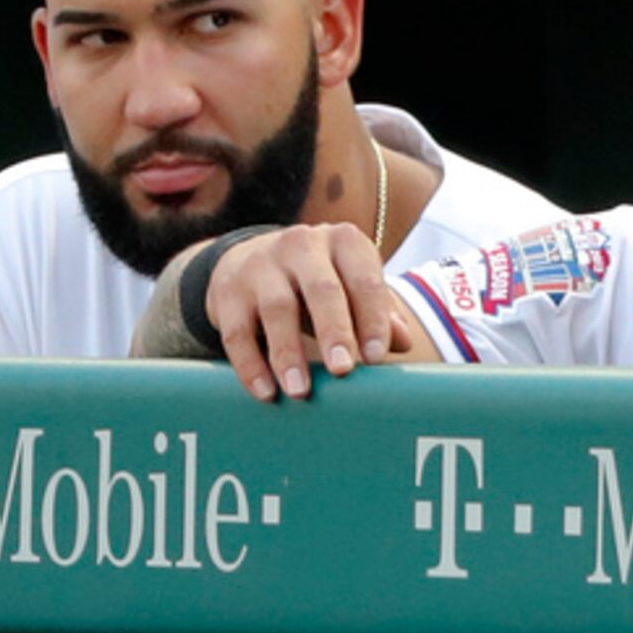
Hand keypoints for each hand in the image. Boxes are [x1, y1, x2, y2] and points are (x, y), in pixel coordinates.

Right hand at [205, 222, 416, 400]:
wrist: (251, 259)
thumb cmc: (320, 281)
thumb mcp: (353, 286)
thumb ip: (380, 312)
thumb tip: (404, 341)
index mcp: (343, 241)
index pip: (364, 280)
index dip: (373, 319)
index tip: (376, 357)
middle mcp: (301, 245)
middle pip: (321, 290)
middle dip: (334, 332)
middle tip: (342, 371)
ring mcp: (261, 265)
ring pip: (277, 309)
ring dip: (288, 354)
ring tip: (300, 391)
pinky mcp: (228, 291)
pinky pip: (237, 331)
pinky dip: (251, 365)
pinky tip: (265, 391)